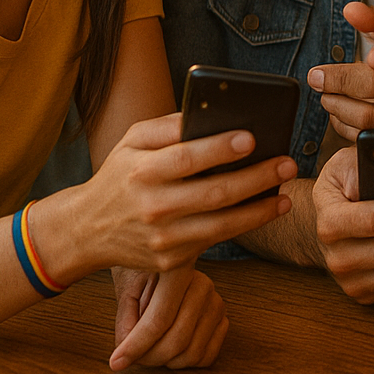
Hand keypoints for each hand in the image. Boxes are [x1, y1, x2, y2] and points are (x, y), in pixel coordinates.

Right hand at [42, 112, 297, 281]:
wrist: (86, 230)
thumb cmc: (119, 176)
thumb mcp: (131, 142)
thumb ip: (168, 126)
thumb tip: (208, 114)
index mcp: (142, 171)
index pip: (186, 158)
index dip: (220, 148)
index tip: (251, 138)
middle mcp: (152, 206)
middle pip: (214, 193)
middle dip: (257, 178)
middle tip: (286, 164)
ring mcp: (162, 238)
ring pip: (221, 224)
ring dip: (260, 210)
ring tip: (286, 195)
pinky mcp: (170, 259)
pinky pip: (215, 240)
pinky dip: (244, 226)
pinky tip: (266, 211)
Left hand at [109, 265, 228, 370]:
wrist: (166, 270)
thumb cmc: (143, 279)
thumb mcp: (127, 292)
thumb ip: (125, 319)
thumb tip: (125, 347)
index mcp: (180, 273)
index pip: (159, 319)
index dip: (136, 346)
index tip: (116, 362)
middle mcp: (204, 286)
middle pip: (178, 340)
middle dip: (151, 358)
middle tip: (134, 359)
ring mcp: (216, 304)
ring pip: (192, 352)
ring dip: (167, 362)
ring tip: (152, 352)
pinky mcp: (223, 321)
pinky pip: (206, 357)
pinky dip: (185, 364)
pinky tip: (171, 353)